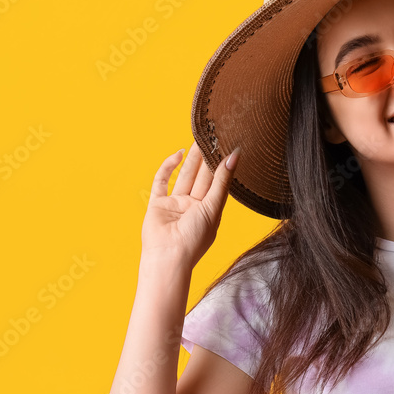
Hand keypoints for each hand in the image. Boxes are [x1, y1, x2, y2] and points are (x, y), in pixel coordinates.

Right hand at [140, 141, 239, 266]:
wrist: (168, 257)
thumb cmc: (195, 238)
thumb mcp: (214, 207)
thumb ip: (222, 181)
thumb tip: (235, 156)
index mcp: (210, 210)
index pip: (218, 183)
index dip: (223, 165)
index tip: (229, 146)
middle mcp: (193, 206)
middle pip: (202, 177)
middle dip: (207, 158)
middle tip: (213, 136)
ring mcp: (175, 204)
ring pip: (185, 175)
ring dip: (191, 158)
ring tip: (199, 138)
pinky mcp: (157, 204)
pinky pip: (162, 181)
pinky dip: (168, 167)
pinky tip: (178, 154)